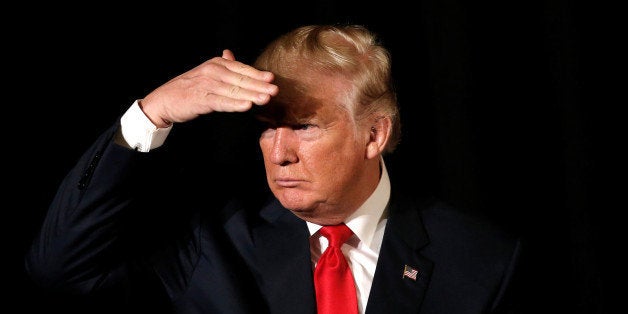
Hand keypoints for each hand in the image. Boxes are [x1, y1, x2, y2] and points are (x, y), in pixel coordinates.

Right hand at [139, 49, 278, 127]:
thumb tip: (231, 54)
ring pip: (234, 91)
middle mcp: (212, 71)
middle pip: (241, 79)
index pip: (242, 69)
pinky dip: (234, 104)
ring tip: (265, 99)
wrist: (164, 100)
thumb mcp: (206, 72)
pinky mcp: (201, 99)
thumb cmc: (189, 88)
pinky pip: (221, 102)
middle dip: (259, 86)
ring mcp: (206, 85)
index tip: (272, 79)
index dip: (257, 74)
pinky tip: (246, 106)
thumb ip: (222, 65)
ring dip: (251, 95)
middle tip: (275, 91)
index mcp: (216, 64)